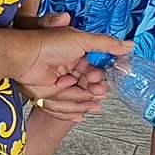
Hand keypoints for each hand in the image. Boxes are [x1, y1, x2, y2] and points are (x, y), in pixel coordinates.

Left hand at [10, 22, 125, 122]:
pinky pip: (64, 104)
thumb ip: (106, 44)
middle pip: (88, 84)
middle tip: (98, 90)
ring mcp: (59, 80)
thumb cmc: (49, 44)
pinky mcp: (49, 92)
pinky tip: (82, 113)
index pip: (95, 68)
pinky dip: (73, 110)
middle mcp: (68, 67)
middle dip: (94, 89)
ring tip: (93, 101)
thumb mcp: (82, 40)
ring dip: (86, 100)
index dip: (100, 75)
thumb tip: (128, 45)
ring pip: (78, 95)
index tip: (103, 79)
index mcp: (76, 53)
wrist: (25, 57)